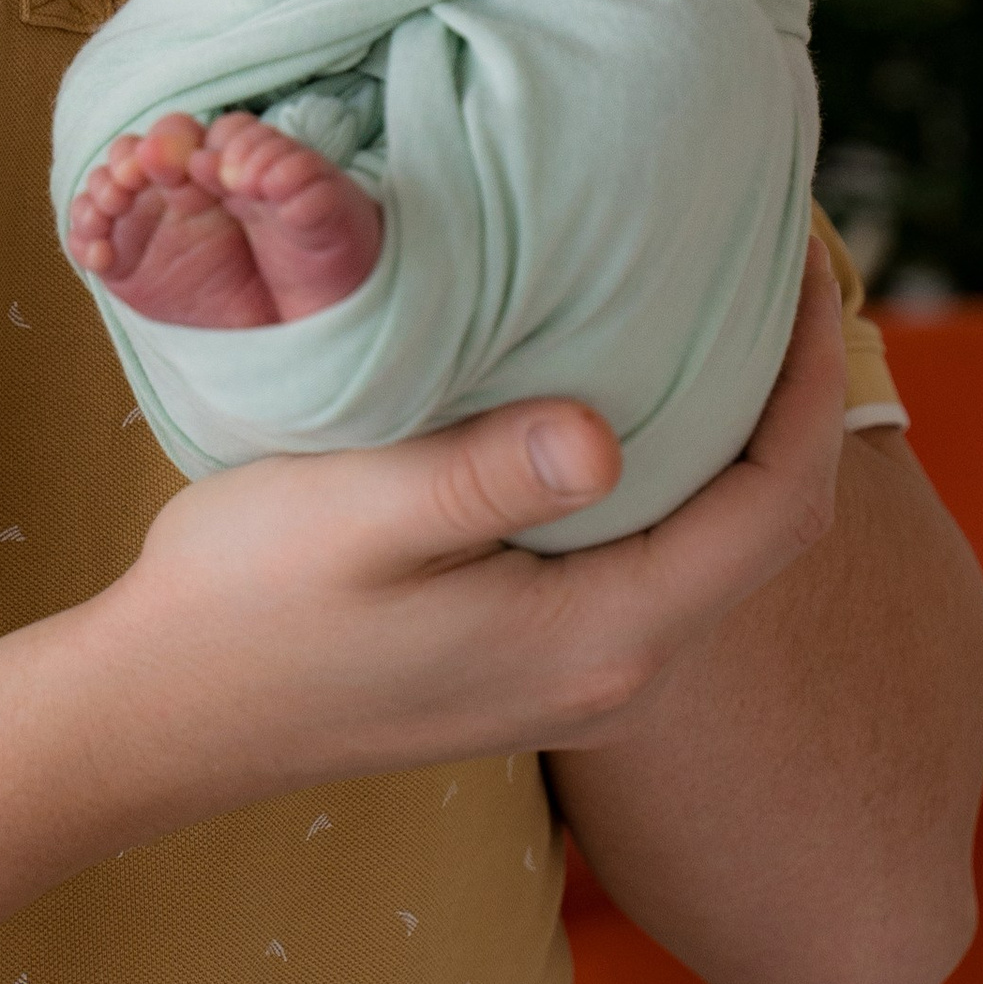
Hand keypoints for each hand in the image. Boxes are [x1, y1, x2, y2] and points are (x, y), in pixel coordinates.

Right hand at [92, 244, 847, 816]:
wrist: (167, 715)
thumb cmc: (250, 602)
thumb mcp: (360, 514)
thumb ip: (487, 474)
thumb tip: (606, 433)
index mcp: (600, 638)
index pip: (776, 510)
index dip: (815, 387)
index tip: (810, 270)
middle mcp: (617, 672)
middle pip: (766, 529)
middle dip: (792, 398)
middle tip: (780, 268)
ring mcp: (579, 677)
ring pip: (712, 543)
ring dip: (734, 431)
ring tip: (721, 310)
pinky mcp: (538, 661)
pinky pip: (653, 557)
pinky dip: (674, 467)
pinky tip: (633, 393)